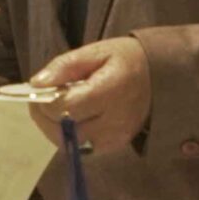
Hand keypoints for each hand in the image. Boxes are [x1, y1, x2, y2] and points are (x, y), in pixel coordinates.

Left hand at [27, 37, 151, 155]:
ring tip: (55, 109)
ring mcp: (116, 137)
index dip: (44, 102)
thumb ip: (65, 66)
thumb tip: (37, 83)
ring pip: (70, 144)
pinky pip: (82, 147)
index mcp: (109, 92)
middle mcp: (114, 120)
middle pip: (64, 131)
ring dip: (55, 128)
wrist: (161, 78)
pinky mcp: (116, 146)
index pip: (64, 108)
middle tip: (40, 102)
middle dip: (44, 118)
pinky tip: (71, 119)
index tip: (38, 91)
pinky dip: (70, 135)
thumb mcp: (96, 51)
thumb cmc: (127, 60)